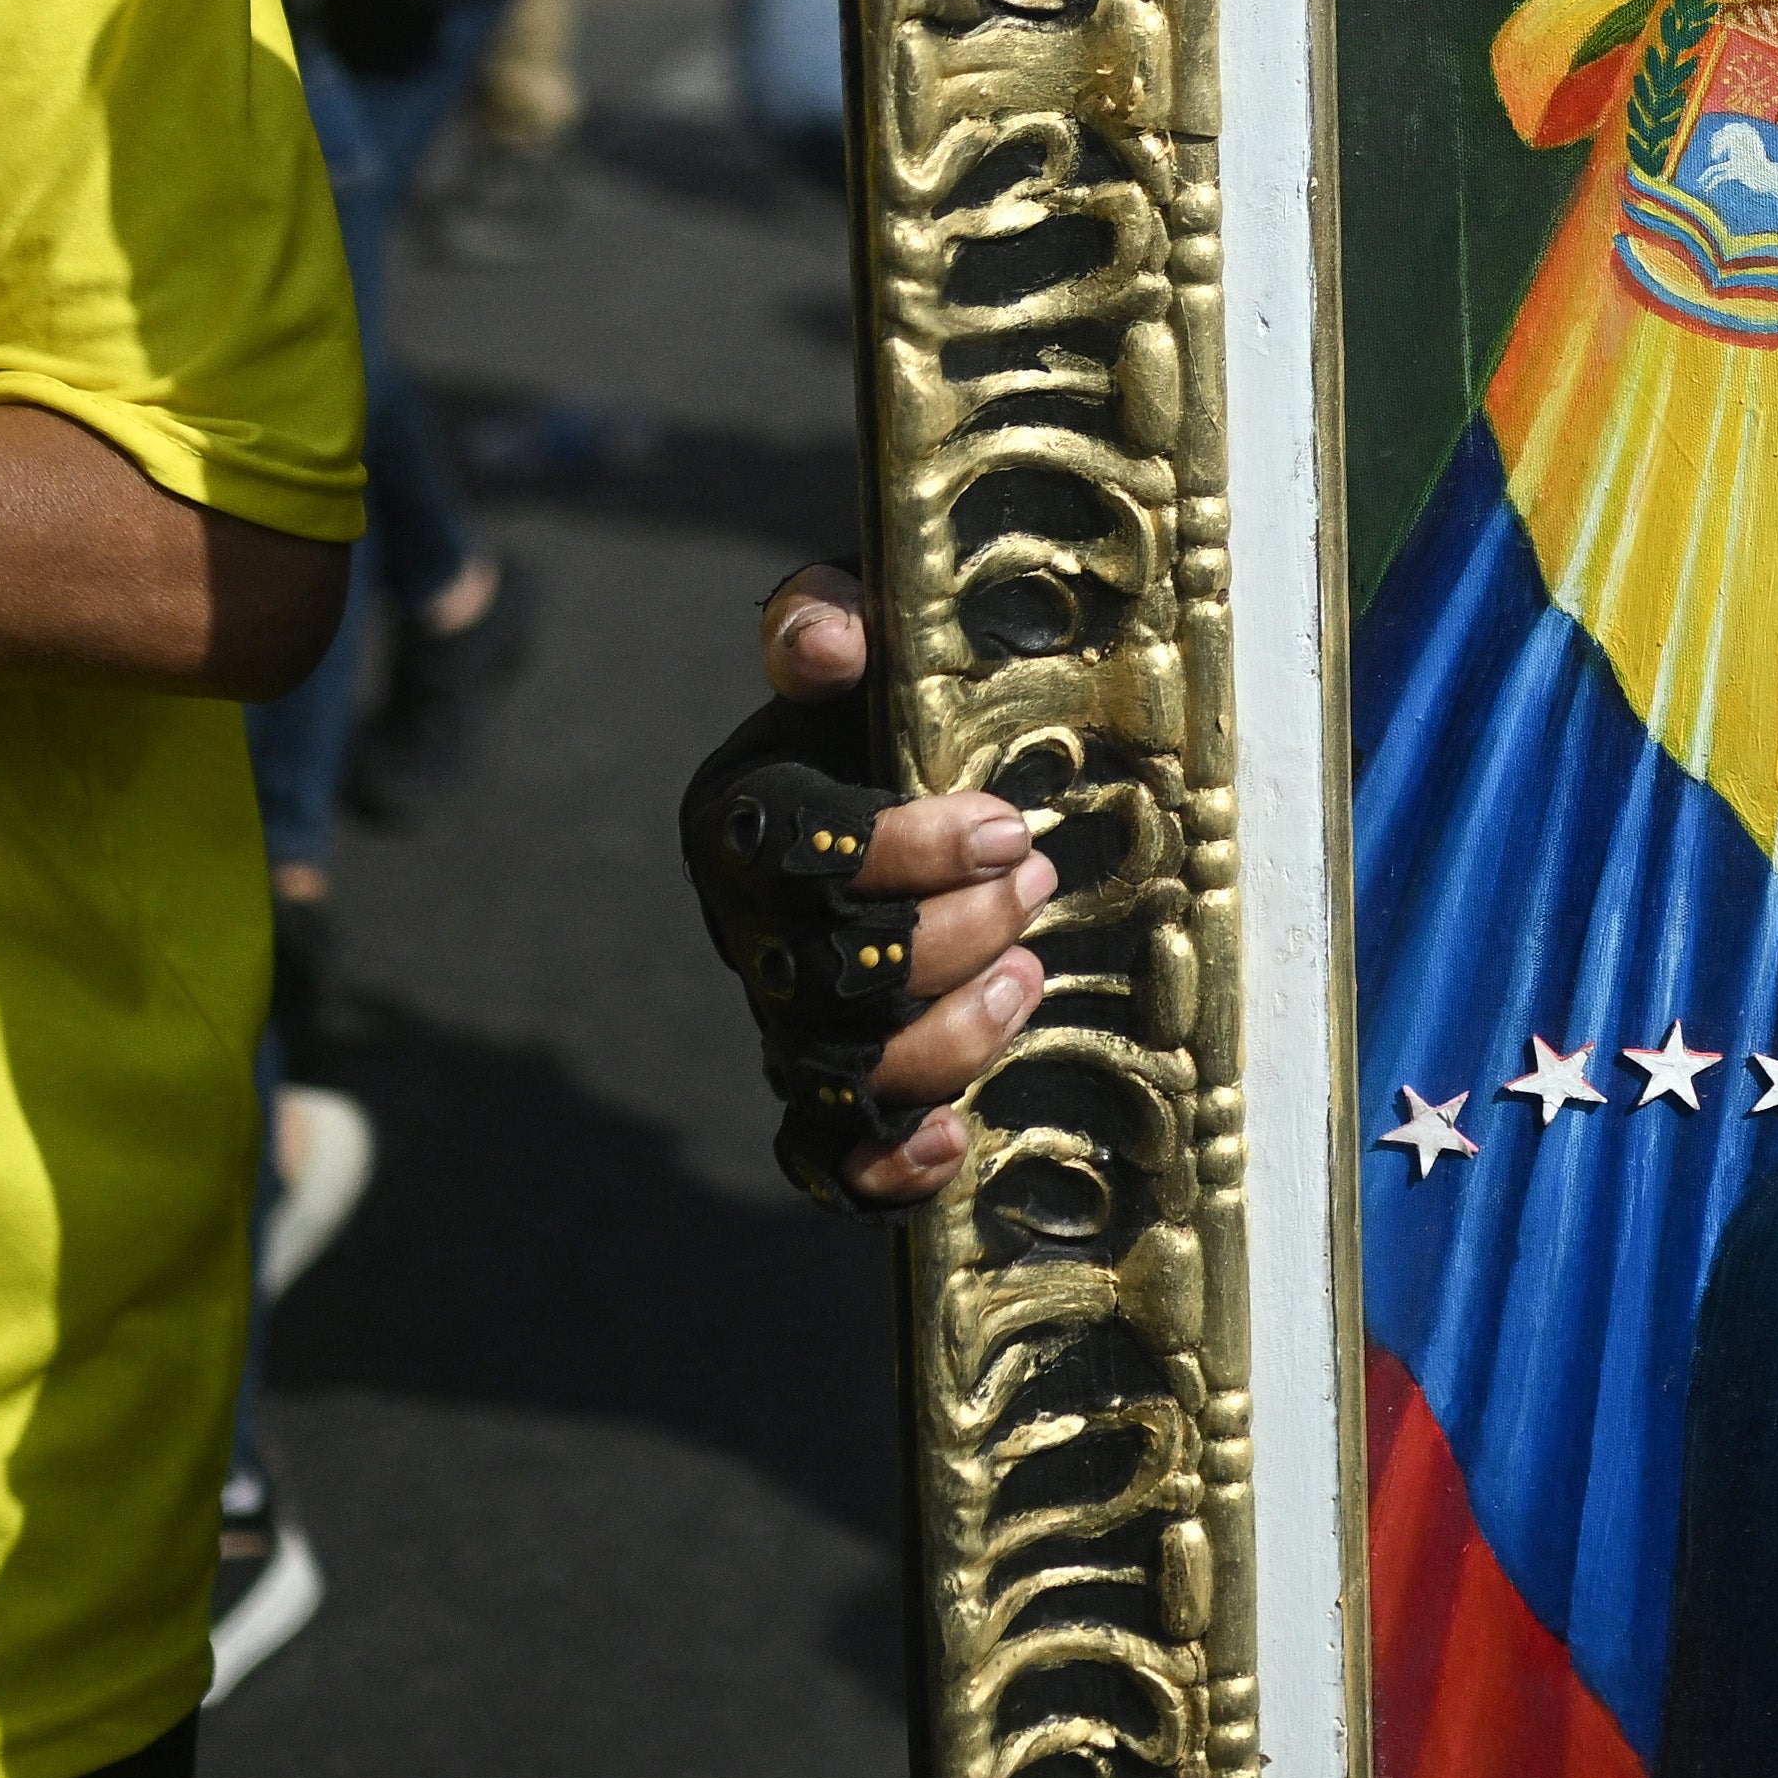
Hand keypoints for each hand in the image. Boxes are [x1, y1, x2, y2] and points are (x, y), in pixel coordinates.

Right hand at [680, 560, 1058, 1205]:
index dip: (901, 849)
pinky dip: (878, 1166)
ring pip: (834, 1069)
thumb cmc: (890, 697)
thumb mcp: (870, 632)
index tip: (1001, 822)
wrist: (897, 770)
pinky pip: (820, 1154)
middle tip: (1034, 879)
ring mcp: (781, 1013)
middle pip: (827, 971)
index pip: (795, 848)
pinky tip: (954, 1143)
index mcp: (743, 815)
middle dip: (946, 939)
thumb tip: (829, 640)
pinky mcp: (820, 1084)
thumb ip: (833, 611)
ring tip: (1028, 976)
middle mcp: (746, 927)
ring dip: (944, 1040)